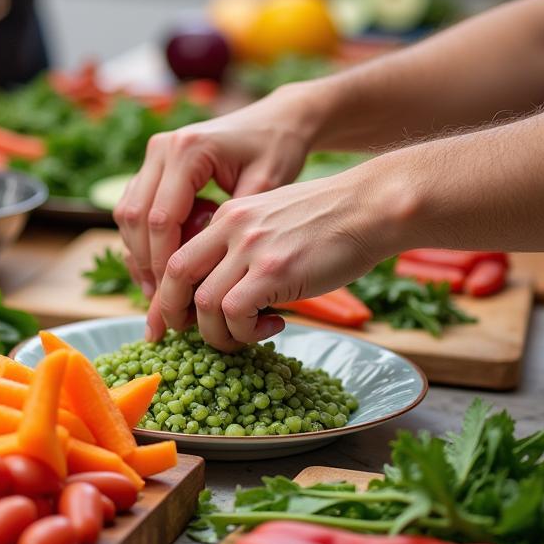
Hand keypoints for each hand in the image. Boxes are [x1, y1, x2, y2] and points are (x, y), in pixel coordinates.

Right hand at [114, 90, 314, 297]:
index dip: (164, 262)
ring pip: (127, 213)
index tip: (175, 296)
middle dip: (145, 263)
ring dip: (138, 253)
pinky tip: (156, 267)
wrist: (275, 119)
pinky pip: (134, 207)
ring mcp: (154, 154)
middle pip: (135, 217)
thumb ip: (234, 226)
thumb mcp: (266, 186)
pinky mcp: (153, 165)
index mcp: (189, 149)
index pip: (162, 218)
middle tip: (158, 300)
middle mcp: (162, 148)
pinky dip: (141, 239)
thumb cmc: (276, 150)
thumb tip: (208, 274)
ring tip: (155, 290)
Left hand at [147, 171, 384, 350]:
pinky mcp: (273, 270)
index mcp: (227, 216)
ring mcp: (250, 247)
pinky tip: (272, 326)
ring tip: (244, 336)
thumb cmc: (333, 221)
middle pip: (175, 275)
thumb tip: (222, 293)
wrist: (374, 206)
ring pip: (203, 302)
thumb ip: (244, 248)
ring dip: (216, 332)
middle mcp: (231, 227)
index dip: (169, 292)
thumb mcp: (274, 223)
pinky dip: (244, 331)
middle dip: (173, 313)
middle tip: (190, 335)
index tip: (175, 318)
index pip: (179, 255)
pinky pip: (234, 312)